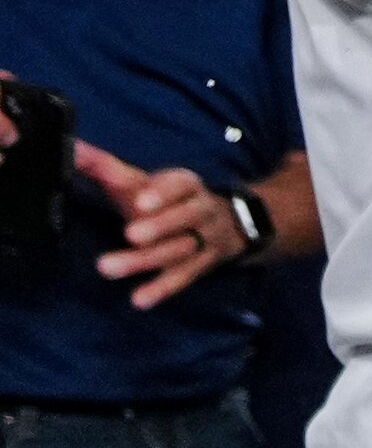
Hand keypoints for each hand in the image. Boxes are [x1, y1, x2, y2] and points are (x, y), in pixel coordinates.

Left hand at [72, 143, 246, 309]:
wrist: (225, 223)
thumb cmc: (167, 201)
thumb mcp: (142, 181)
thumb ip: (105, 167)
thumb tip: (70, 147)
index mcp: (188, 186)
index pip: (182, 185)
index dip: (164, 193)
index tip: (140, 200)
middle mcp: (202, 211)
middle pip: (187, 218)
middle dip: (160, 226)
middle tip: (130, 234)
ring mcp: (205, 241)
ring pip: (180, 250)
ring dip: (147, 261)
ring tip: (108, 268)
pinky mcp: (202, 266)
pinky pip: (184, 278)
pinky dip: (162, 288)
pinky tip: (139, 300)